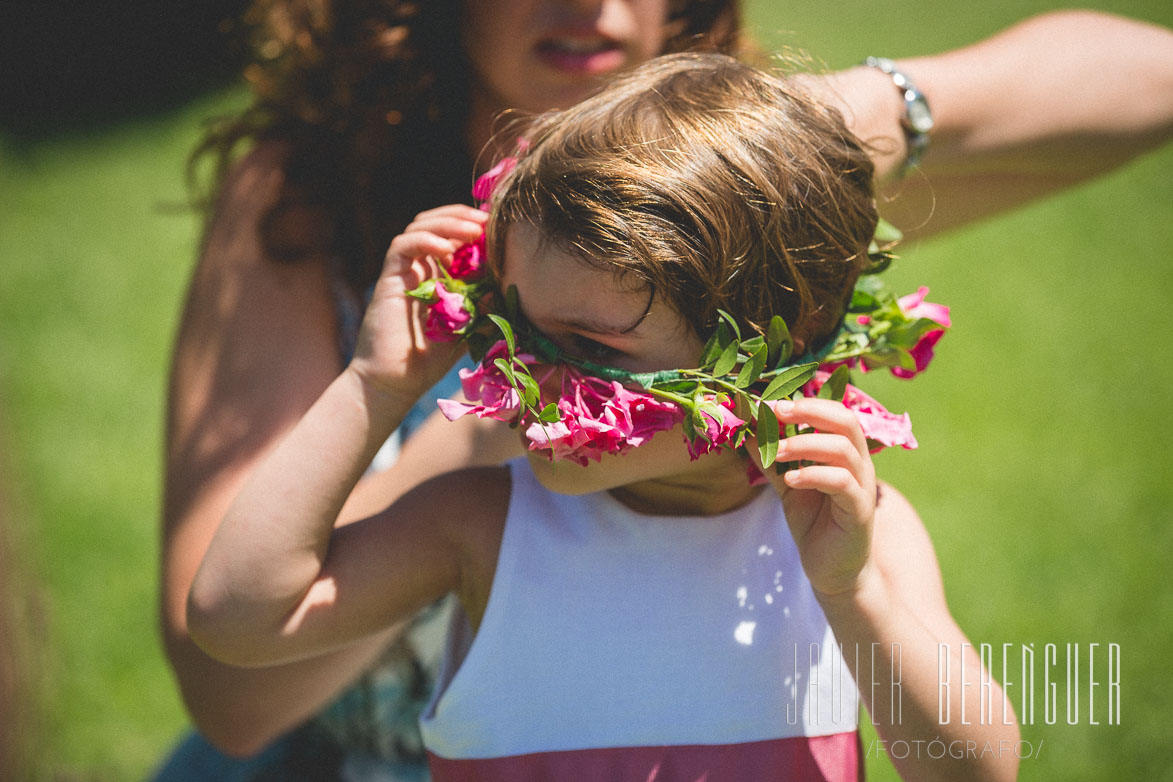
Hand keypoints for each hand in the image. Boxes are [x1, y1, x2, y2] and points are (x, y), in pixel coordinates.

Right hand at [349, 205, 487, 400]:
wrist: (393, 383)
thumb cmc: (428, 362)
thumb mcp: (468, 330)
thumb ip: (484, 309)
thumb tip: (506, 286)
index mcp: (440, 275)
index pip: (455, 237)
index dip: (474, 226)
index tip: (499, 228)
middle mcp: (421, 268)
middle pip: (437, 223)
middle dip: (462, 216)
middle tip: (487, 220)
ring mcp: (404, 271)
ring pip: (420, 227)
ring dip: (447, 223)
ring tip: (473, 230)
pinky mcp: (390, 279)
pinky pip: (403, 246)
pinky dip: (425, 240)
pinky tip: (446, 250)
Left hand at [752, 397, 877, 598]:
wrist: (833, 570)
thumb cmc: (814, 524)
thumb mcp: (787, 485)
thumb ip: (772, 459)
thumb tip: (747, 431)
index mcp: (844, 453)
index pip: (834, 413)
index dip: (806, 403)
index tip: (772, 401)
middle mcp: (859, 464)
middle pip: (846, 421)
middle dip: (810, 410)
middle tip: (776, 410)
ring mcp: (862, 487)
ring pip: (843, 449)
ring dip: (805, 444)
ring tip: (777, 452)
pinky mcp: (859, 511)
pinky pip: (842, 482)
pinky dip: (814, 475)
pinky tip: (791, 480)